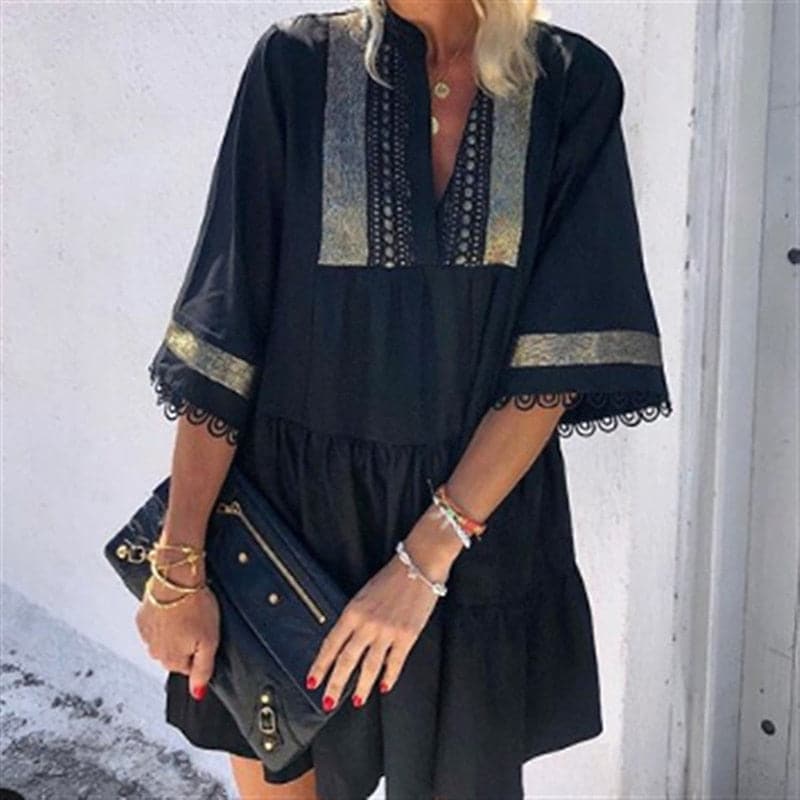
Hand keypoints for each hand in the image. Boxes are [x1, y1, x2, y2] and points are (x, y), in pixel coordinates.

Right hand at [134, 552, 219, 700]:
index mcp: (172, 660)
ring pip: (164, 640)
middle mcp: (154, 652)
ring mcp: (146, 635)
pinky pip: (154, 625)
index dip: (200, 649)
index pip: (189, 666)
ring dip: (174, 630)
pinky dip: (163, 618)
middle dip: (186, 641)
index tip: (204, 633)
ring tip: (185, 612)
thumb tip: (198, 694)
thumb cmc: (195, 607)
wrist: (176, 579)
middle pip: (175, 654)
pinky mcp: (141, 618)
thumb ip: (203, 670)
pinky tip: (172, 607)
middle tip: (197, 621)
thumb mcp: (209, 642)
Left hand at [304, 508, 464, 710]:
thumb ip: (355, 619)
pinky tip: (384, 687)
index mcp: (353, 611)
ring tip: (356, 700)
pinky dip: (389, 677)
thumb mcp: (364, 595)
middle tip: (328, 701)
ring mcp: (388, 631)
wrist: (418, 566)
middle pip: (347, 660)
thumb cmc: (391, 578)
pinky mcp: (407, 636)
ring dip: (362, 687)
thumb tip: (346, 644)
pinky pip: (395, 663)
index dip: (320, 665)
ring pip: (370, 667)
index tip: (312, 681)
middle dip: (335, 684)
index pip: (331, 644)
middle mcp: (368, 624)